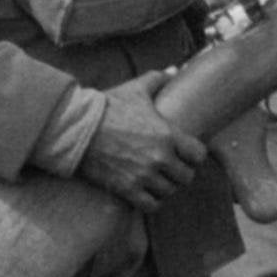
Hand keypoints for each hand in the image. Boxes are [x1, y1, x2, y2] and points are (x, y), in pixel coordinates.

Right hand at [78, 72, 206, 212]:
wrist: (77, 128)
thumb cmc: (108, 107)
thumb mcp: (135, 89)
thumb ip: (158, 79)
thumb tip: (173, 71)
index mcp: (168, 135)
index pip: (199, 155)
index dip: (194, 155)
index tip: (185, 153)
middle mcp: (160, 158)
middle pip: (186, 177)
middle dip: (180, 172)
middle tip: (170, 168)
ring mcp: (144, 176)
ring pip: (169, 192)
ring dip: (164, 186)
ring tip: (157, 180)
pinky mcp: (127, 189)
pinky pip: (151, 205)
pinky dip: (151, 201)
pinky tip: (145, 192)